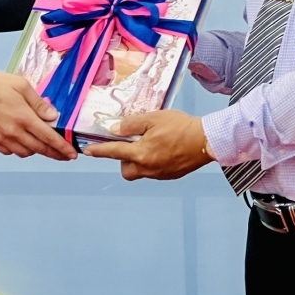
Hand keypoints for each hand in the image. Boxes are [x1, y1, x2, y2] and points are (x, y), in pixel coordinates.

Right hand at [0, 70, 76, 160]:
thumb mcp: (22, 85)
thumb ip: (39, 103)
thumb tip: (54, 116)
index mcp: (24, 117)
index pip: (48, 137)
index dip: (62, 147)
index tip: (71, 154)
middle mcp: (14, 132)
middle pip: (40, 149)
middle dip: (55, 154)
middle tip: (65, 156)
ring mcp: (2, 138)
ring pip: (26, 153)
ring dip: (37, 151)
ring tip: (44, 146)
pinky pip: (10, 152)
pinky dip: (20, 150)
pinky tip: (24, 143)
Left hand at [83, 111, 214, 179]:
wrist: (207, 140)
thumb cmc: (181, 127)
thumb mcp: (154, 118)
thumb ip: (132, 124)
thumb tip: (115, 130)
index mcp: (142, 153)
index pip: (113, 153)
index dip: (99, 151)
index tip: (88, 152)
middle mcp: (148, 167)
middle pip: (126, 171)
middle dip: (123, 161)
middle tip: (132, 145)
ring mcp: (160, 174)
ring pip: (140, 172)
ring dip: (139, 162)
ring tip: (150, 145)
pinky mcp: (170, 175)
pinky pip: (154, 172)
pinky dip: (153, 163)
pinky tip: (163, 150)